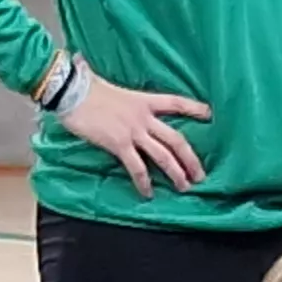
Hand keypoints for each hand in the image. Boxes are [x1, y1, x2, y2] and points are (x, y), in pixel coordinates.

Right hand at [62, 70, 209, 198]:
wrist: (71, 91)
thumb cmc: (86, 88)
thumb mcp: (112, 88)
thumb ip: (121, 97)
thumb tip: (115, 90)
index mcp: (143, 100)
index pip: (175, 102)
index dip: (194, 108)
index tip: (209, 114)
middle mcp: (144, 117)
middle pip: (176, 139)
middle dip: (191, 159)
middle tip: (200, 175)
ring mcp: (133, 131)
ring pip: (163, 156)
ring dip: (176, 173)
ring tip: (184, 186)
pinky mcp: (119, 144)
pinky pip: (137, 167)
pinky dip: (144, 182)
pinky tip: (148, 193)